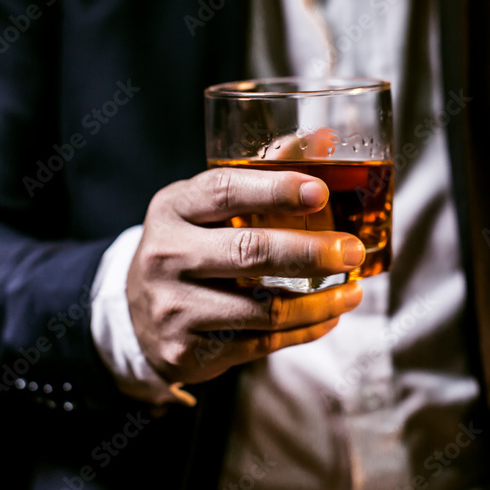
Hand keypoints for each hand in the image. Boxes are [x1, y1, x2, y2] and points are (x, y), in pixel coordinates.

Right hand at [127, 168, 365, 385]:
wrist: (137, 318)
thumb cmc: (188, 247)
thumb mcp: (207, 206)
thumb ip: (262, 172)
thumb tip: (322, 139)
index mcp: (172, 208)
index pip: (224, 190)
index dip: (275, 189)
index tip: (320, 192)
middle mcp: (167, 256)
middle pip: (249, 252)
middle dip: (310, 252)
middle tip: (352, 251)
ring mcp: (175, 308)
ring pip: (264, 308)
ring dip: (319, 302)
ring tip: (352, 291)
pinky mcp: (189, 350)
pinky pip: (262, 343)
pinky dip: (305, 330)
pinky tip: (329, 316)